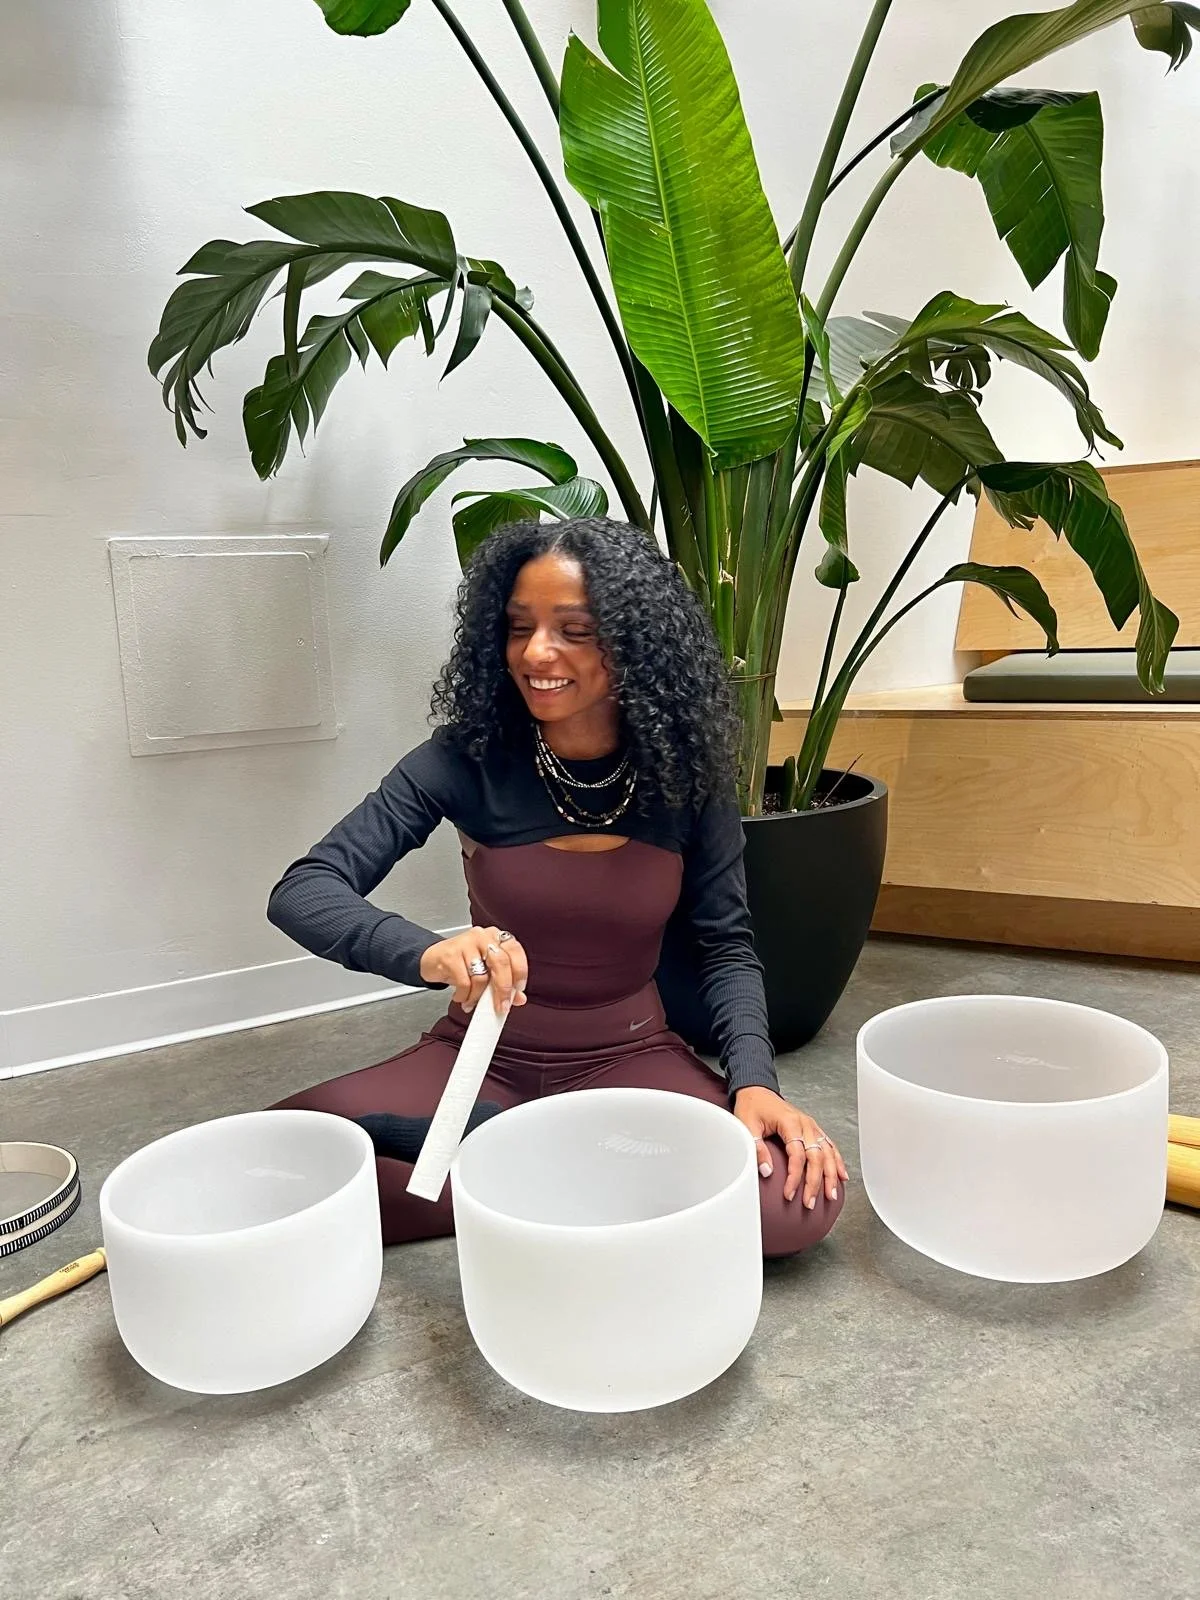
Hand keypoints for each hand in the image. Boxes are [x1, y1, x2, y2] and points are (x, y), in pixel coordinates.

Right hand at [418, 926, 528, 1015]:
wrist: (433, 959)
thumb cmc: (462, 963)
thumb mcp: (484, 971)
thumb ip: (504, 982)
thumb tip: (519, 998)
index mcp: (495, 937)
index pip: (515, 951)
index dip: (520, 972)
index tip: (518, 990)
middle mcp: (482, 937)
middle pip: (501, 963)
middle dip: (503, 989)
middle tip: (501, 1006)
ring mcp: (466, 943)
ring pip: (481, 976)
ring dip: (478, 996)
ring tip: (472, 1002)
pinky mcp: (450, 955)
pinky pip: (464, 982)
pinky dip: (464, 995)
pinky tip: (461, 997)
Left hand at [733, 1087, 847, 1207]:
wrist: (757, 1091)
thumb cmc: (752, 1107)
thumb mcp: (747, 1126)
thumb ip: (757, 1148)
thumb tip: (766, 1171)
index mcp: (790, 1123)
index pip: (797, 1156)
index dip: (794, 1178)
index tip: (789, 1194)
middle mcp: (805, 1124)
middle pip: (816, 1157)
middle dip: (815, 1182)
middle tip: (810, 1202)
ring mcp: (812, 1126)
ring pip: (828, 1153)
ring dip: (831, 1175)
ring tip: (831, 1195)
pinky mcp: (813, 1129)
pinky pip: (830, 1146)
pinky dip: (837, 1162)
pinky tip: (841, 1176)